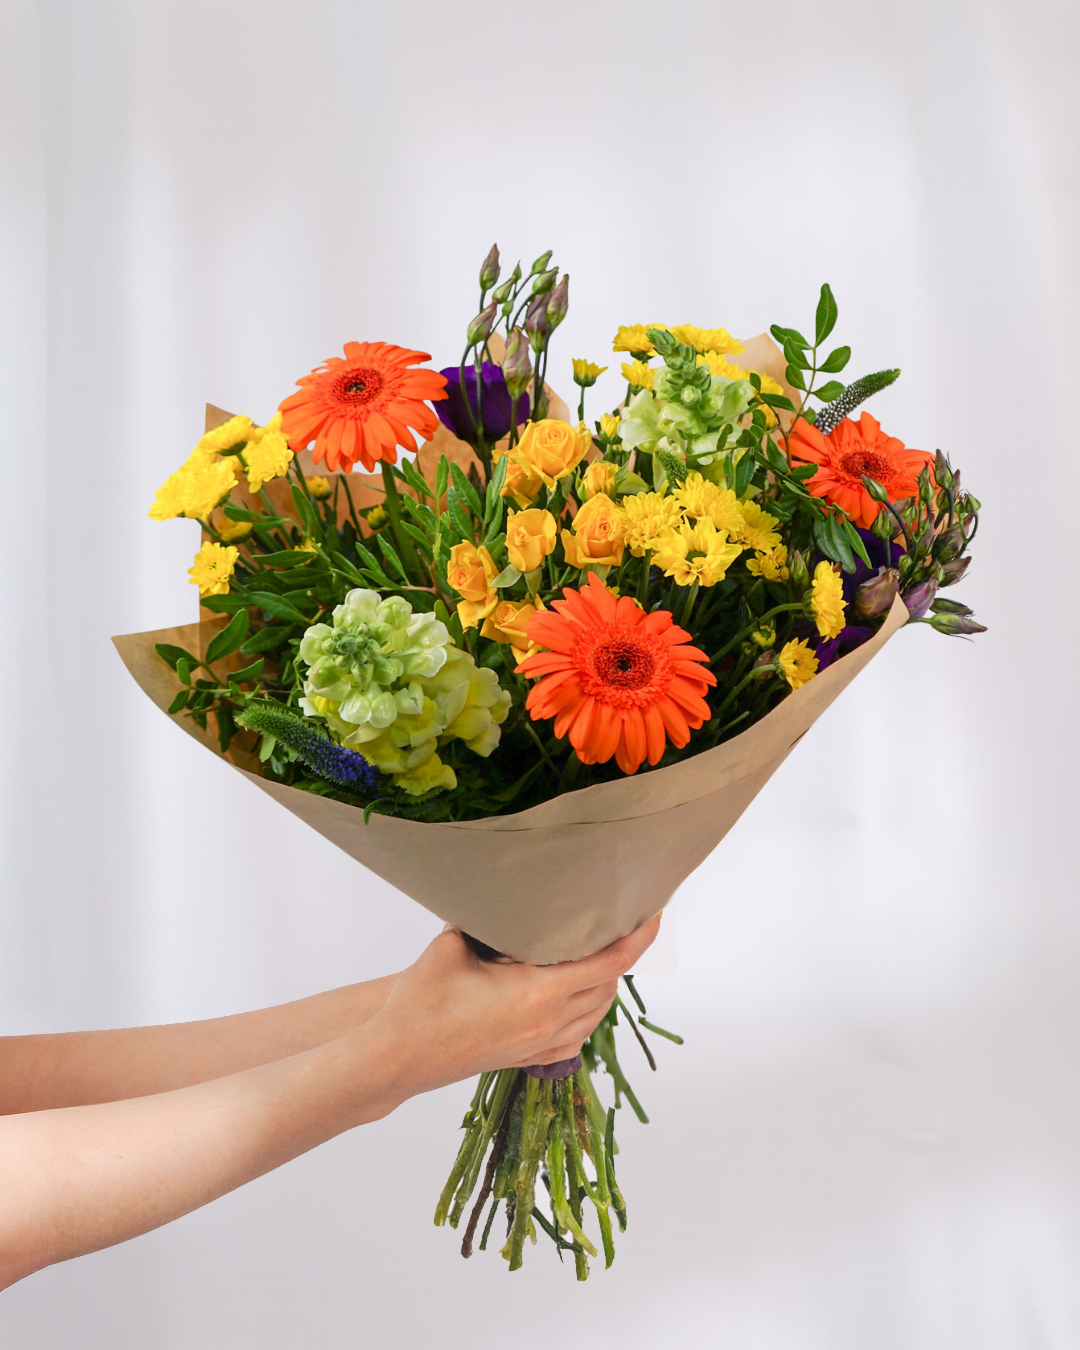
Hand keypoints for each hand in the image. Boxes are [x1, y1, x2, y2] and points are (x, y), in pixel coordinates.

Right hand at [363, 915, 661, 1096]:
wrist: (396, 1057)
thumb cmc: (419, 1002)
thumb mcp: (453, 944)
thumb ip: (486, 920)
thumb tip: (504, 899)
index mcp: (538, 993)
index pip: (609, 962)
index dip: (638, 937)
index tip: (653, 913)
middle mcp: (549, 1022)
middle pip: (609, 985)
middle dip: (622, 952)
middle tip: (622, 921)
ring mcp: (540, 1045)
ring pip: (597, 1012)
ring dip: (606, 981)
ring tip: (601, 949)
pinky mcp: (527, 1058)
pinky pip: (578, 1036)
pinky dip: (589, 1011)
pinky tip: (580, 994)